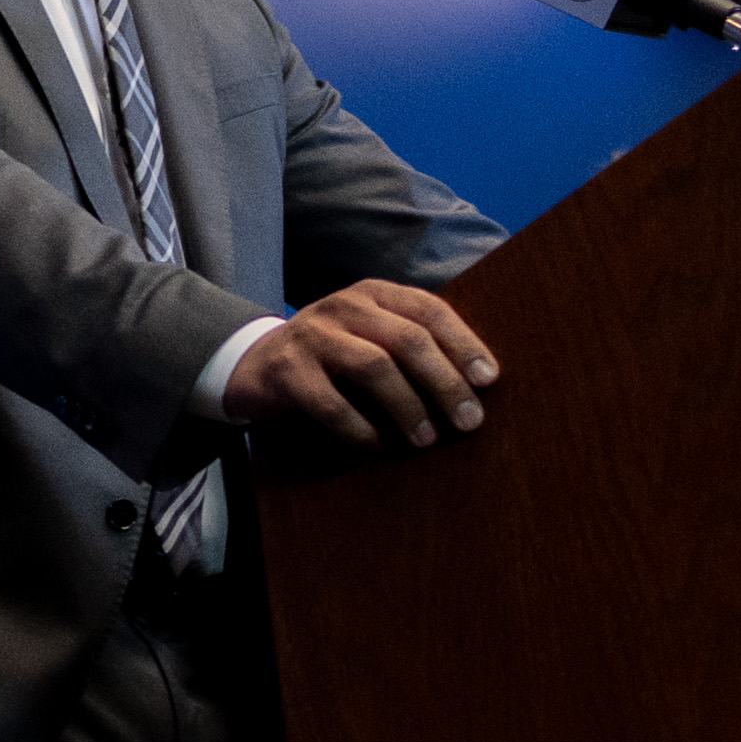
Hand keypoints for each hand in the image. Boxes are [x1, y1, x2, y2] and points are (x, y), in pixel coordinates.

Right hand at [221, 277, 497, 450]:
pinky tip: (378, 447)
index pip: (429, 310)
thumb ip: (411, 344)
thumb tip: (475, 384)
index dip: (464, 344)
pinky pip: (330, 403)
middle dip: (444, 383)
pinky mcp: (285, 370)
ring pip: (374, 367)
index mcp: (374, 294)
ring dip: (408, 407)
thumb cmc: (330, 357)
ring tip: (426, 439)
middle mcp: (344, 306)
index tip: (489, 380)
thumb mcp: (369, 336)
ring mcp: (312, 335)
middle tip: (469, 421)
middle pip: (407, 340)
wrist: (251, 364)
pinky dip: (360, 429)